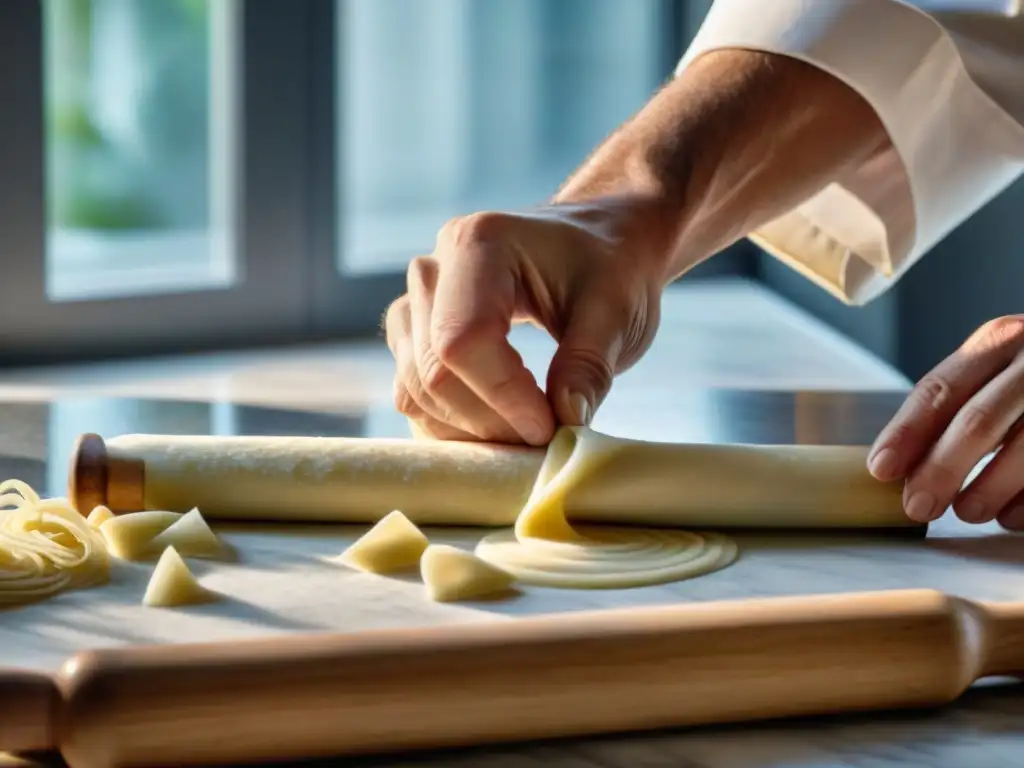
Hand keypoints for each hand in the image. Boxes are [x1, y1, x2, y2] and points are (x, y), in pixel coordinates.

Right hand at [384, 197, 670, 445]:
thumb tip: (566, 420)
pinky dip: (452, 425)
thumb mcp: (617, 310)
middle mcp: (432, 268)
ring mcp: (414, 301)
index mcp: (478, 244)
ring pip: (414, 390)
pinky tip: (500, 428)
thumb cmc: (609, 266)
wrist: (596, 241)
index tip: (551, 428)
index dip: (503, 397)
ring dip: (469, 430)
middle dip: (489, 422)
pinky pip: (412, 394)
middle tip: (546, 439)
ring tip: (527, 434)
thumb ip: (590, 365)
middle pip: (433, 371)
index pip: (465, 340)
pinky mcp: (414, 333)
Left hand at [867, 316, 1023, 527]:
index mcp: (999, 341)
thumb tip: (899, 466)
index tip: (881, 468)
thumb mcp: (999, 372)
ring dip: (990, 487)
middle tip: (917, 506)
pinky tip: (1011, 517)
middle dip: (942, 468)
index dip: (907, 432)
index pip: (940, 389)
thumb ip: (956, 408)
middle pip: (979, 419)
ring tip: (965, 513)